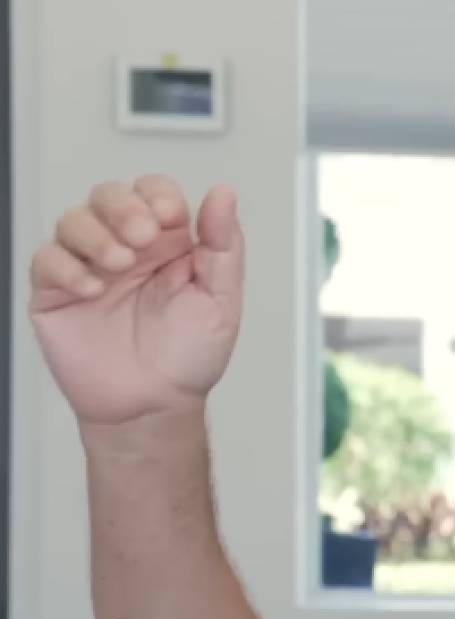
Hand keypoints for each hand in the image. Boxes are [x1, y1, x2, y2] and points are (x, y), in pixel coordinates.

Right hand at [29, 177, 244, 425]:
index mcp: (169, 244)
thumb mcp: (220, 299)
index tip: (169, 218)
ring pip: (74, 220)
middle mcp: (127, 250)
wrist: (152, 405)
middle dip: (123, 207)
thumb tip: (223, 194)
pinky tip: (92, 289)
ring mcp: (89, 268)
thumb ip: (223, 244)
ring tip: (119, 266)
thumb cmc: (188, 357)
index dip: (158, 195)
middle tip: (141, 237)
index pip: (154, 192)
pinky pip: (46, 260)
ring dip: (95, 234)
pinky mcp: (57, 293)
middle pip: (109, 195)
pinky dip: (67, 267)